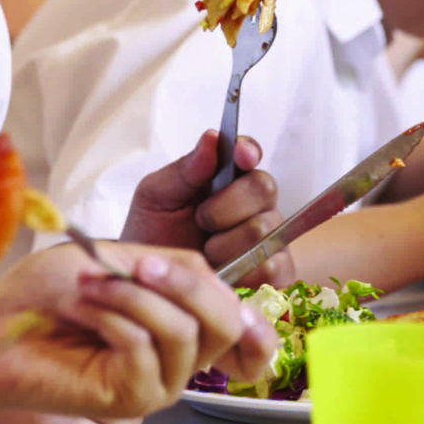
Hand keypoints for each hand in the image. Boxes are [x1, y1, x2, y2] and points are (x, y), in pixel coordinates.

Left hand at [0, 244, 276, 419]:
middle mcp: (179, 361)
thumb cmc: (47, 294)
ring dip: (134, 296)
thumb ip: (174, 268)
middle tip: (138, 265)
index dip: (259, 324)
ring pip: (184, 332)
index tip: (243, 300)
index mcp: (183, 326)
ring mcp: (159, 383)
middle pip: (226, 323)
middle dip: (186, 284)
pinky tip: (82, 309)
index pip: (248, 335)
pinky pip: (145, 348)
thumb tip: (215, 278)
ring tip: (89, 284)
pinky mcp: (132, 400)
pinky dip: (113, 316)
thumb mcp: (120, 260)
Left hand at [117, 130, 289, 286]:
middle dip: (228, 205)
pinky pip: (273, 266)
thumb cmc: (153, 237)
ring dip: (228, 243)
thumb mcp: (156, 198)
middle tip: (200, 220)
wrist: (149, 286)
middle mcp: (253, 204)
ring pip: (266, 229)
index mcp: (225, 178)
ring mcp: (267, 238)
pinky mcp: (275, 274)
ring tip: (205, 254)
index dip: (248, 151)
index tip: (240, 154)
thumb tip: (212, 138)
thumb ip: (184, 170)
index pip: (248, 153)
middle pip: (263, 188)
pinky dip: (246, 270)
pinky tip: (224, 273)